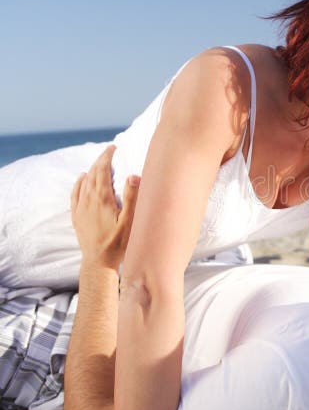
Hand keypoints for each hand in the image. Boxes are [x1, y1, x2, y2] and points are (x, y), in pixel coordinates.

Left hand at [70, 145, 139, 270]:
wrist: (98, 261)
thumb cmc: (118, 243)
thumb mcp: (130, 220)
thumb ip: (131, 197)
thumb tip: (132, 175)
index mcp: (102, 198)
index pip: (102, 170)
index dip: (107, 156)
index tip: (114, 147)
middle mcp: (88, 200)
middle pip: (93, 173)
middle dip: (101, 160)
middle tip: (109, 151)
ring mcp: (80, 208)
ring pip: (84, 181)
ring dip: (92, 169)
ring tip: (100, 163)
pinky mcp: (77, 216)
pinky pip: (75, 193)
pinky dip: (78, 182)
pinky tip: (81, 178)